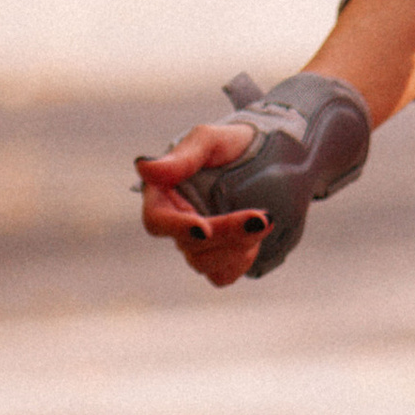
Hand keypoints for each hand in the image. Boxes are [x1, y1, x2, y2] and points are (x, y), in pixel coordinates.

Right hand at [135, 120, 264, 283]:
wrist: (272, 157)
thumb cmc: (233, 143)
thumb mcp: (210, 140)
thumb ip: (182, 156)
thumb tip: (143, 166)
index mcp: (164, 194)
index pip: (158, 220)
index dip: (178, 228)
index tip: (205, 229)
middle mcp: (177, 222)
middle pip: (190, 245)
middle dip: (228, 233)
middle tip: (263, 217)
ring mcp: (198, 244)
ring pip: (205, 264)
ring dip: (239, 247)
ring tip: (267, 219)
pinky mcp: (220, 257)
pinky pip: (223, 274)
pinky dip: (241, 261)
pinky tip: (257, 237)